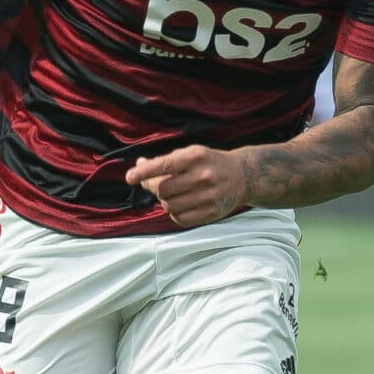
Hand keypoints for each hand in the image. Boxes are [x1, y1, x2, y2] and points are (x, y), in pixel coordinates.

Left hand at [127, 145, 248, 227]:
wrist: (243, 176)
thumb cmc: (210, 162)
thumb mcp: (191, 154)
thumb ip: (165, 161)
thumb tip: (138, 167)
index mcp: (196, 157)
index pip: (164, 165)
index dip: (144, 172)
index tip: (129, 178)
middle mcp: (203, 176)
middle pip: (163, 189)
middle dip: (155, 188)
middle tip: (156, 184)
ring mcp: (209, 197)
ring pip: (170, 206)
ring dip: (165, 201)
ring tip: (173, 194)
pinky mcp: (212, 213)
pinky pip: (180, 219)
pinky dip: (174, 213)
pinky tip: (181, 204)